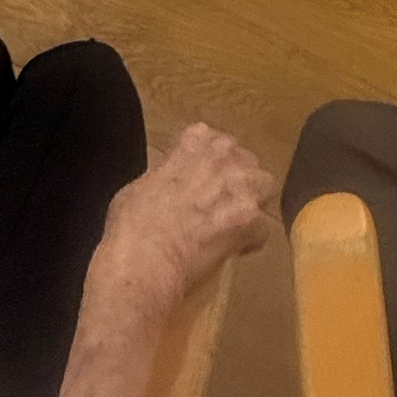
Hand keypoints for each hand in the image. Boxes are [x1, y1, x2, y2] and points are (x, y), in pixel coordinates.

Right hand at [93, 125, 273, 318]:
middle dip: (238, 180)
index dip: (211, 163)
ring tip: (237, 224)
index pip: (214, 139)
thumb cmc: (131, 225)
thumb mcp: (140, 186)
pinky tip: (235, 251)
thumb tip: (168, 188)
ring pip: (265, 186)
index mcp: (193, 143)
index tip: (203, 180)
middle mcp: (222, 155)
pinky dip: (251, 240)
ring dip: (254, 203)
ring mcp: (239, 185)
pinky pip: (263, 229)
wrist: (144, 257)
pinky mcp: (250, 218)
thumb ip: (164, 176)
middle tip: (223, 204)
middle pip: (246, 161)